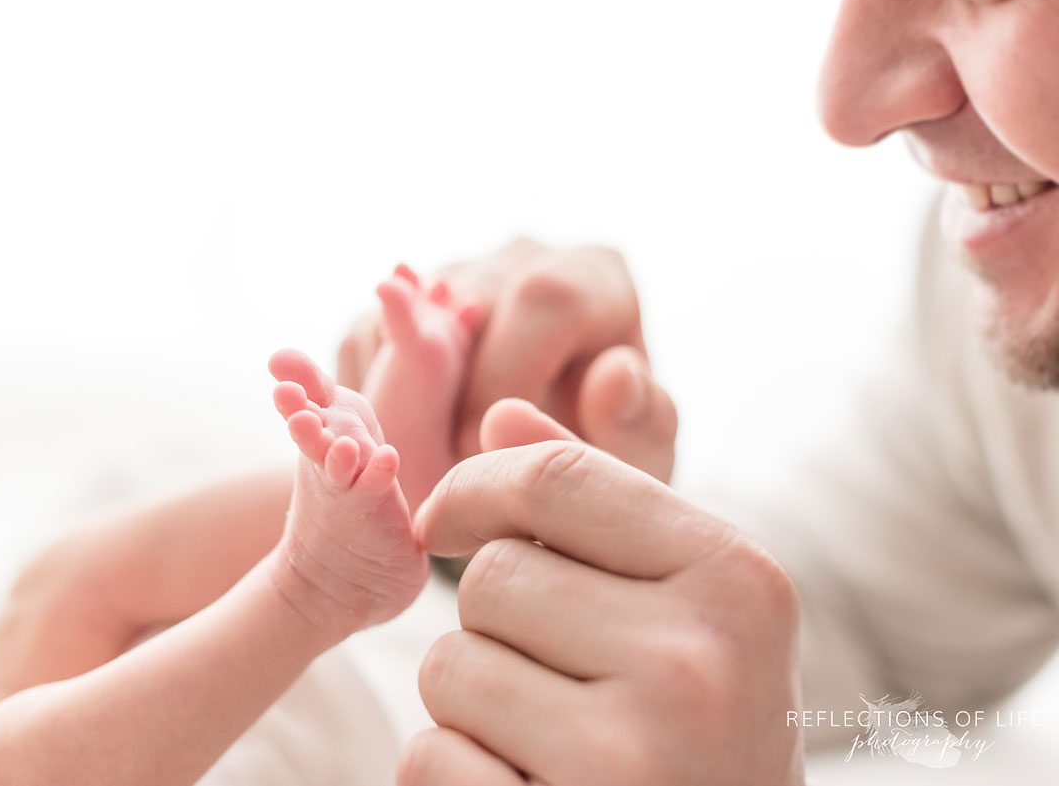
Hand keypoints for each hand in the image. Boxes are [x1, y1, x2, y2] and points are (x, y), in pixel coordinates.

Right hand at [337, 238, 676, 482]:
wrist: (552, 465)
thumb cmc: (599, 461)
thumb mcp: (635, 464)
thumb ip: (639, 427)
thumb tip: (613, 372)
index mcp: (596, 276)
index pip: (545, 298)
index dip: (509, 381)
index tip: (493, 455)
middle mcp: (526, 255)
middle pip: (463, 298)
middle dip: (447, 396)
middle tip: (449, 469)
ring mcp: (459, 269)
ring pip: (401, 317)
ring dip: (402, 400)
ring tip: (430, 463)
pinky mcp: (403, 296)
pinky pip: (363, 337)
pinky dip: (372, 397)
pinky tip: (406, 442)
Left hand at [397, 401, 804, 785]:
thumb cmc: (706, 726)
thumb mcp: (688, 605)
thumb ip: (599, 506)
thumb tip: (500, 415)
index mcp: (736, 580)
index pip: (554, 478)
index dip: (473, 486)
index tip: (443, 519)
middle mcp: (695, 663)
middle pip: (491, 576)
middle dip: (494, 620)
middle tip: (560, 677)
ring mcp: (629, 756)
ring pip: (450, 666)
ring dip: (470, 700)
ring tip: (550, 735)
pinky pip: (430, 759)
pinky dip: (452, 773)